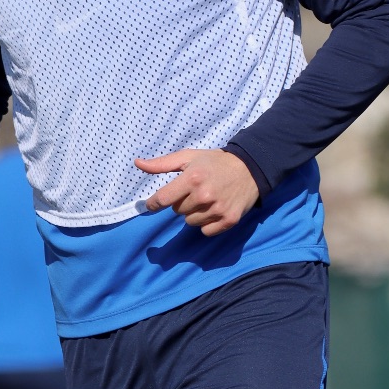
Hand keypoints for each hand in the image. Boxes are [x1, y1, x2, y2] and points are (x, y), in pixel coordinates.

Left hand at [134, 147, 260, 236]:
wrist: (250, 168)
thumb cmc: (215, 162)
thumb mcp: (188, 157)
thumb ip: (161, 164)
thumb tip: (137, 163)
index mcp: (192, 178)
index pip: (163, 199)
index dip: (154, 204)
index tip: (152, 204)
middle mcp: (204, 195)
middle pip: (177, 211)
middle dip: (182, 202)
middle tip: (196, 191)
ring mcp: (217, 209)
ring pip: (190, 222)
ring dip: (195, 213)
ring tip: (207, 199)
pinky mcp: (229, 220)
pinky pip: (205, 231)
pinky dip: (207, 224)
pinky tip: (215, 209)